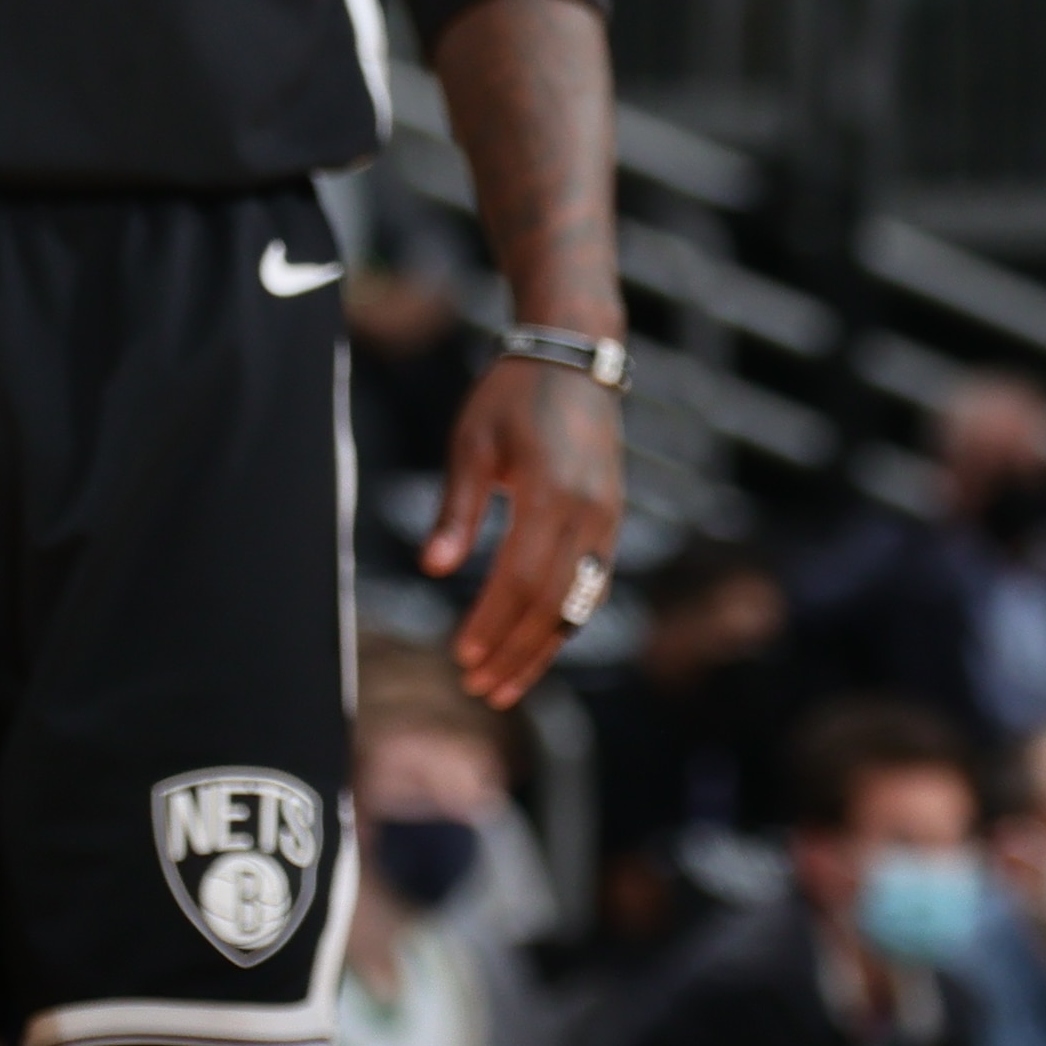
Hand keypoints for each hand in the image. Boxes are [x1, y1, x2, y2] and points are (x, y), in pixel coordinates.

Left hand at [426, 356, 623, 709]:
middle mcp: (588, 511)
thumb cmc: (512, 396)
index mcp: (550, 491)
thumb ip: (457, 510)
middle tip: (478, 688)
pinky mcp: (612, 519)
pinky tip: (536, 646)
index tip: (461, 657)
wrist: (575, 357)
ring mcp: (607, 518)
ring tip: (504, 686)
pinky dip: (563, 622)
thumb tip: (434, 570)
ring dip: (541, 650)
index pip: (521, 579)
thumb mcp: (473, 444)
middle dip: (514, 651)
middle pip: (552, 603)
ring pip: (577, 603)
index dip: (492, 624)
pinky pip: (590, 585)